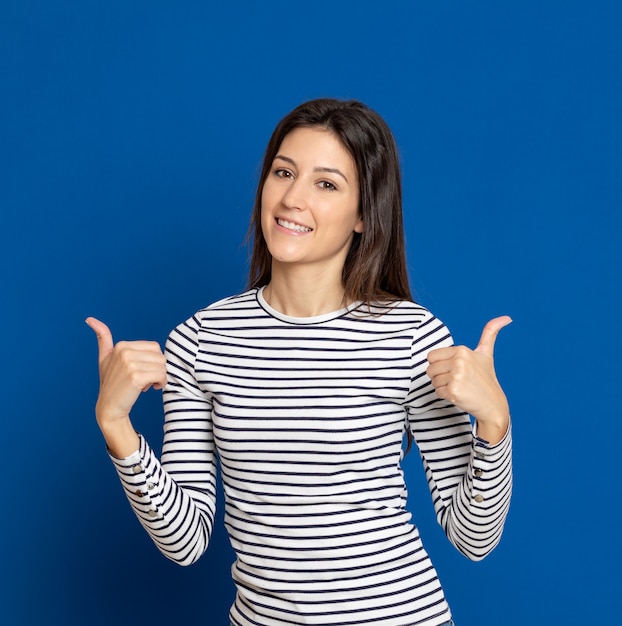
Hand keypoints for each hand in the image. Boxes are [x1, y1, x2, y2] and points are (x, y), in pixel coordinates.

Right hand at [85, 317, 166, 429]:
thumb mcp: (105, 359)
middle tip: (143, 379)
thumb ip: (102, 339)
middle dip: (157, 369)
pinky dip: (160, 383)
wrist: (109, 409)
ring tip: (145, 384)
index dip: (152, 361)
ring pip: (162, 366)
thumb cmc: (112, 384)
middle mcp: (124, 352)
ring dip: (159, 377)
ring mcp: (129, 364)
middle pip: (160, 356)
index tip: (140, 371)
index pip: (154, 348)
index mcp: (121, 345)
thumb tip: (90, 319)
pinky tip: (150, 388)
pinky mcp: (135, 377)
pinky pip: (161, 375)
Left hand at [427, 316, 511, 442]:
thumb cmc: (486, 378)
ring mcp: (456, 376)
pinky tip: (458, 395)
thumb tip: (507, 317)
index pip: (431, 356)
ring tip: (459, 387)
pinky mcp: (453, 390)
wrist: (492, 404)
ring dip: (442, 386)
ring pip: (433, 381)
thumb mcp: (486, 353)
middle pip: (430, 369)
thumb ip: (490, 332)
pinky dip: (445, 396)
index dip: (440, 365)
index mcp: (462, 350)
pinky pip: (437, 392)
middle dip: (439, 376)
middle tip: (457, 380)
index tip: (454, 369)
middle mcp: (459, 361)